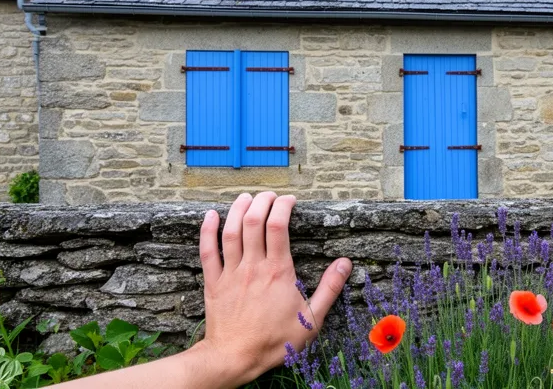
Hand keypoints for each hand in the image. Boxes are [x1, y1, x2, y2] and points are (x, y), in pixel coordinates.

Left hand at [190, 192, 352, 385]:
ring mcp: (231, 273)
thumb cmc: (275, 341)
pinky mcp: (214, 282)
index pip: (279, 225)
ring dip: (237, 209)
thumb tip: (345, 264)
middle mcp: (253, 266)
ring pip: (231, 230)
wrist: (236, 357)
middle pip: (254, 220)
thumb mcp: (312, 319)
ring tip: (245, 197)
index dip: (283, 206)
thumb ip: (330, 288)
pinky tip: (210, 216)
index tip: (289, 200)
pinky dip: (207, 230)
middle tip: (269, 195)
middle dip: (262, 201)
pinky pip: (208, 251)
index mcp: (278, 272)